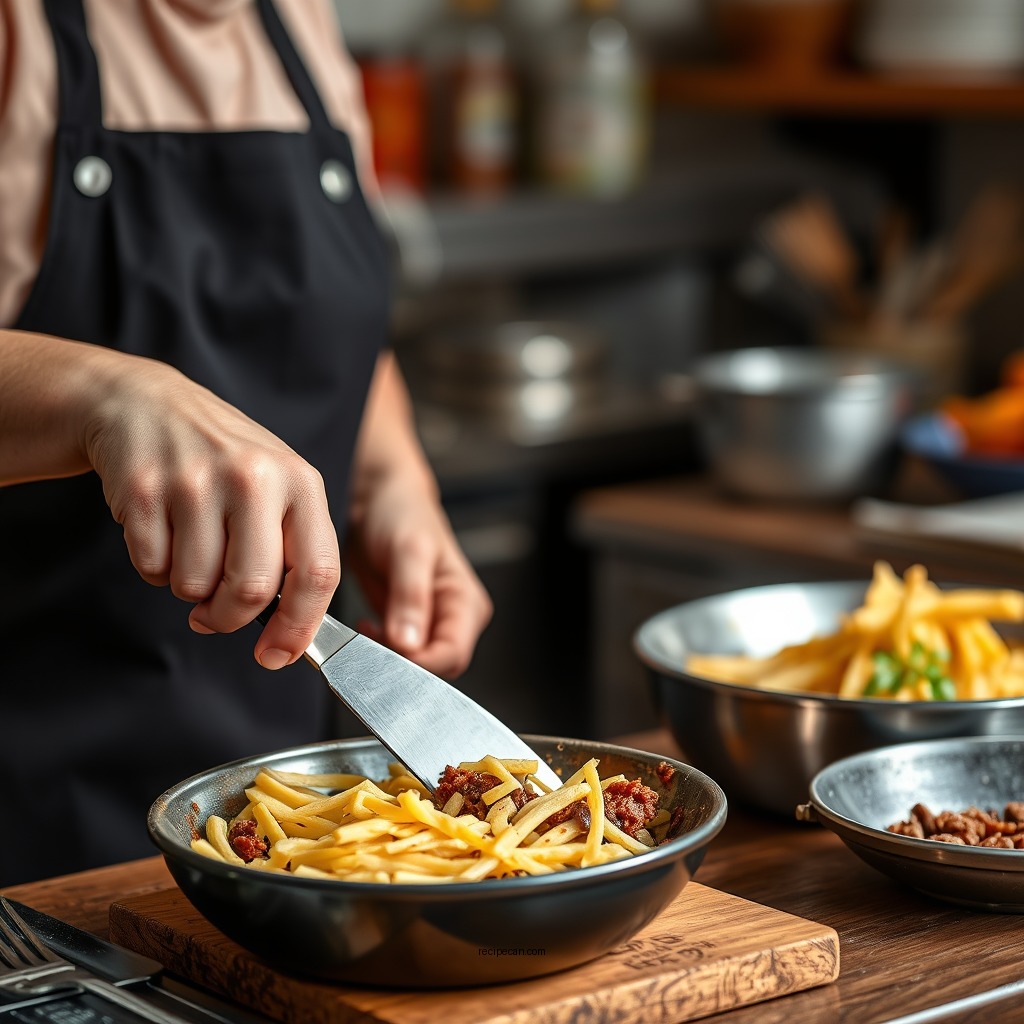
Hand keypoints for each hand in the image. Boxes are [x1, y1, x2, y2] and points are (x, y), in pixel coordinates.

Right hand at [85, 356, 339, 667]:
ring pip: (196, 586)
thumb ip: (290, 553)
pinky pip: (151, 568)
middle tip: (215, 613)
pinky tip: (161, 530)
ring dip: (189, 589)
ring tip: (189, 547)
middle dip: (230, 618)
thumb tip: (286, 636)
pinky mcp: (145, 489)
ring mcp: (197, 481)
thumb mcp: (276, 488)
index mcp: (300, 481)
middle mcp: (254, 477)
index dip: (300, 627)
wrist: (146, 405)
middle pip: (252, 590)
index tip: (279, 654)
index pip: (318, 572)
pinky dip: (154, 567)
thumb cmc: (222, 461)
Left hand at [342, 470, 491, 678]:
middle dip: (400, 662)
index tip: (385, 655)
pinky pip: (394, 653)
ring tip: (365, 629)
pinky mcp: (405, 623)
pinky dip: (376, 649)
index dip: (420, 664)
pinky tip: (364, 628)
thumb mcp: (408, 549)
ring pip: (411, 664)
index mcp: (466, 603)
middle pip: (434, 667)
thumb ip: (410, 596)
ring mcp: (428, 622)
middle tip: (369, 639)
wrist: (380, 498)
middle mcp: (453, 617)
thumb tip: (409, 642)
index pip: (452, 655)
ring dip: (385, 656)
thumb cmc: (402, 513)